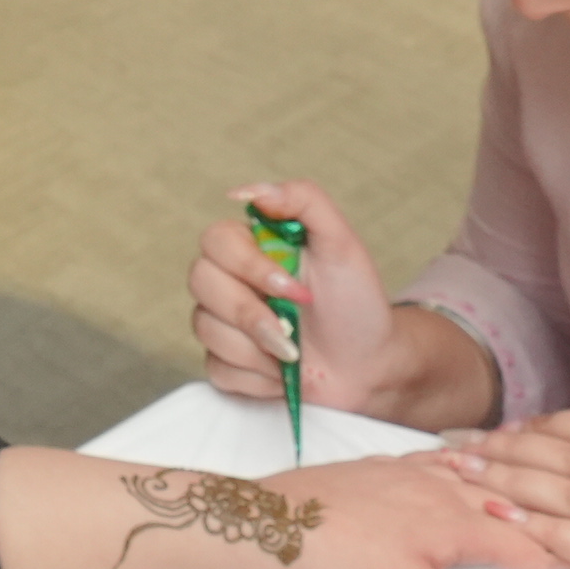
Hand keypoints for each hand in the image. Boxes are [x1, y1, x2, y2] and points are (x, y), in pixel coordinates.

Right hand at [191, 178, 412, 421]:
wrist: (369, 366)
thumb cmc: (356, 303)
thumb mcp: (341, 243)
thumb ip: (302, 200)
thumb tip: (245, 192)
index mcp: (252, 246)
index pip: (216, 240)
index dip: (249, 267)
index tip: (295, 289)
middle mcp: (230, 280)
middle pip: (200, 281)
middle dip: (251, 313)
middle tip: (293, 328)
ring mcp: (222, 323)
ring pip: (205, 328)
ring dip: (259, 348)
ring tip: (295, 352)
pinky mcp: (224, 363)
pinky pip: (217, 368)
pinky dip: (257, 377)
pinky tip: (282, 373)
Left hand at [249, 450, 569, 568]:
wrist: (264, 527)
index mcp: (459, 523)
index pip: (527, 545)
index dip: (562, 557)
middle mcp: (438, 489)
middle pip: (502, 504)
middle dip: (539, 516)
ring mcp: (402, 475)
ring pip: (467, 478)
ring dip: (501, 486)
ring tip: (528, 489)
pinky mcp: (371, 471)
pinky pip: (428, 463)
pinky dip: (454, 466)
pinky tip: (450, 466)